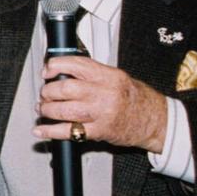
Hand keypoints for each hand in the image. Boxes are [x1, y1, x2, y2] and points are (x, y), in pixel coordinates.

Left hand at [33, 56, 167, 152]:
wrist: (155, 120)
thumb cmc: (135, 98)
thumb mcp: (116, 77)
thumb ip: (91, 74)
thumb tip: (60, 72)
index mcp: (108, 76)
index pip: (75, 64)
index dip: (55, 66)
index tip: (46, 71)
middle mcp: (104, 93)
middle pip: (65, 88)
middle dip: (48, 92)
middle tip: (45, 95)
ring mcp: (101, 113)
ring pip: (63, 110)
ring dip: (47, 110)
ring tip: (43, 110)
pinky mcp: (99, 131)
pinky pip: (69, 132)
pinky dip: (50, 132)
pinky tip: (41, 130)